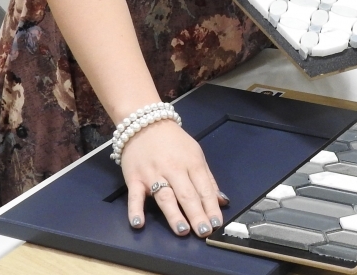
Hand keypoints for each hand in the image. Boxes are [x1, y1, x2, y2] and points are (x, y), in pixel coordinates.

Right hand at [122, 118, 228, 235]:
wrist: (145, 123)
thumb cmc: (174, 142)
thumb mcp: (196, 154)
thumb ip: (208, 179)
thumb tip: (222, 201)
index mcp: (192, 163)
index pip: (204, 188)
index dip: (211, 206)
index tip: (217, 223)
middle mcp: (173, 169)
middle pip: (187, 194)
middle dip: (197, 214)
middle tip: (204, 232)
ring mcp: (153, 174)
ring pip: (165, 196)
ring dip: (174, 215)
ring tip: (183, 231)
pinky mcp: (134, 178)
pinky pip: (134, 196)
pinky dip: (135, 210)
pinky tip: (138, 223)